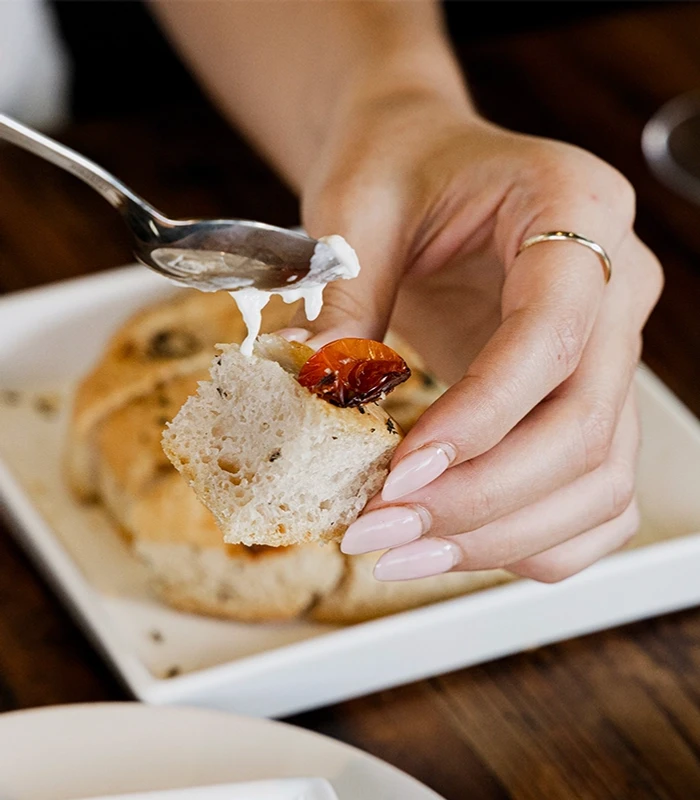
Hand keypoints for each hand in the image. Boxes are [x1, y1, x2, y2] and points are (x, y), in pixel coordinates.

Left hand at [296, 98, 662, 582]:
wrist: (425, 162)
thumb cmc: (396, 166)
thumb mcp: (352, 211)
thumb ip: (341, 304)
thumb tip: (314, 408)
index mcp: (572, 205)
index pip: (550, 334)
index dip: (479, 418)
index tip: (396, 475)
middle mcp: (616, 282)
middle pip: (586, 425)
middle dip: (480, 501)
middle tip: (382, 534)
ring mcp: (613, 345)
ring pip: (601, 476)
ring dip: (503, 535)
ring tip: (403, 552)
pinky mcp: (590, 392)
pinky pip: (598, 490)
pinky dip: (537, 536)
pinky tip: (460, 545)